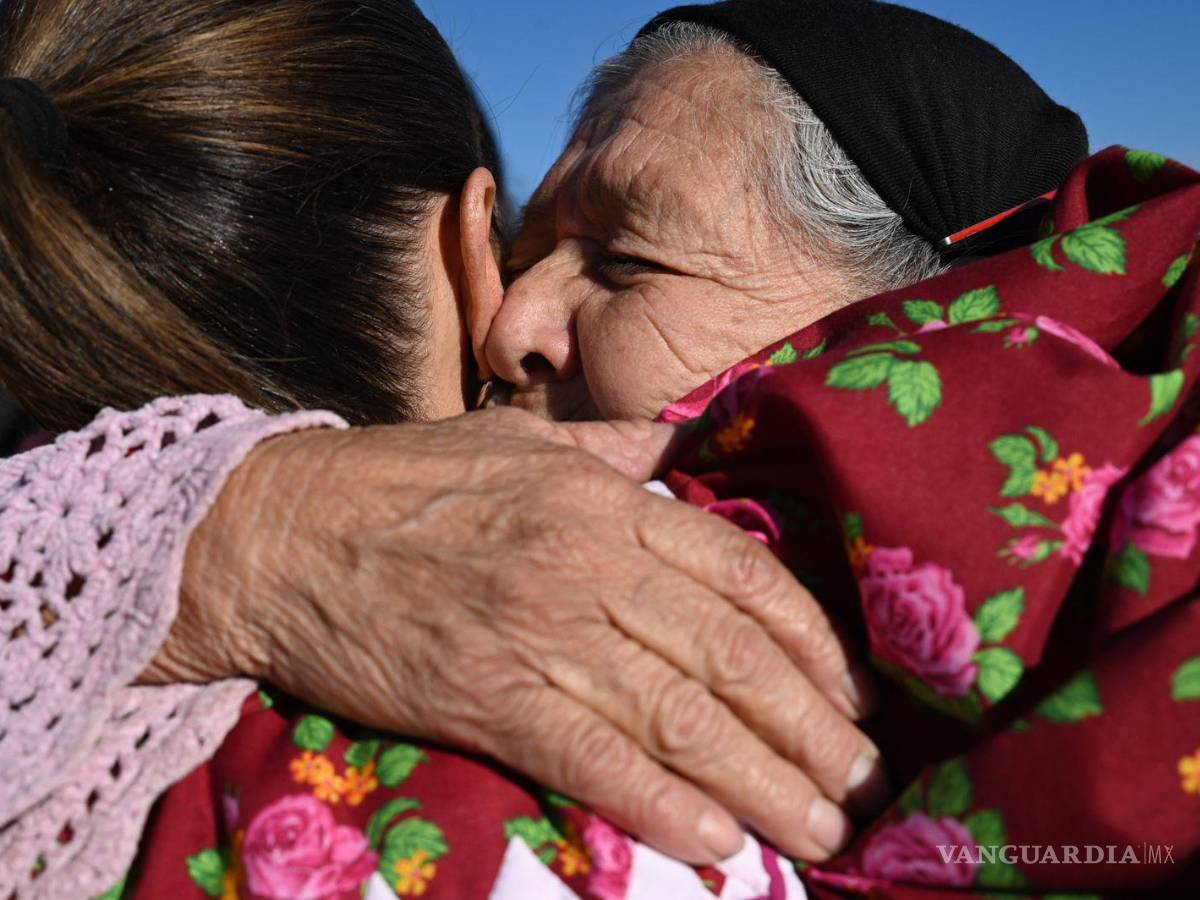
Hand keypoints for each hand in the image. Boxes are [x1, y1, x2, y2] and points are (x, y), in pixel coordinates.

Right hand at [149, 407, 884, 862]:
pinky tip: (721, 843)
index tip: (851, 695)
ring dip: (764, 783)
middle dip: (811, 731)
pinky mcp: (487, 697)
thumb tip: (674, 445)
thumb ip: (609, 449)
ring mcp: (540, 633)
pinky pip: (595, 759)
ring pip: (680, 718)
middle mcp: (589, 564)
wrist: (281, 531)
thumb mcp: (517, 440)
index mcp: (606, 501)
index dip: (811, 642)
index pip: (742, 573)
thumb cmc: (403, 480)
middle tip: (865, 788)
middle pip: (731, 658)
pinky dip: (665, 805)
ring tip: (821, 832)